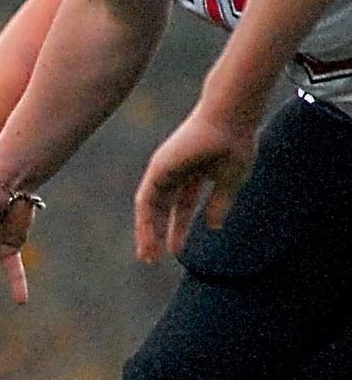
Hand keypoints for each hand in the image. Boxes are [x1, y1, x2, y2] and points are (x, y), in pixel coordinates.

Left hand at [134, 106, 256, 263]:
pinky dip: (144, 220)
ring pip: (150, 207)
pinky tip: (147, 237)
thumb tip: (213, 226)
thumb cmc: (235, 143)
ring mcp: (164, 170)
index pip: (181, 206)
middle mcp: (176, 172)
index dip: (178, 228)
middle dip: (158, 234)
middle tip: (153, 259)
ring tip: (148, 256)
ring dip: (147, 233)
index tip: (175, 251)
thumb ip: (219, 203)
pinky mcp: (157, 169)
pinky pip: (145, 200)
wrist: (229, 120)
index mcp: (195, 173)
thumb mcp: (230, 181)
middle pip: (163, 209)